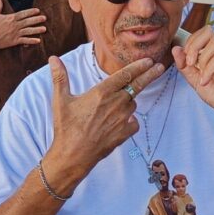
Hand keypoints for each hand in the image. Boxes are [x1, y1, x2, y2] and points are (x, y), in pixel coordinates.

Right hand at [0, 0, 46, 49]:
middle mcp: (15, 25)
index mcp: (11, 18)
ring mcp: (15, 33)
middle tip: (44, 18)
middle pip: (28, 21)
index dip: (31, 12)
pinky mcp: (14, 41)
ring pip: (29, 31)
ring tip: (44, 28)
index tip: (38, 10)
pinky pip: (25, 41)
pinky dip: (32, 41)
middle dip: (37, 19)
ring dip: (37, 30)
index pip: (23, 14)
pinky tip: (38, 40)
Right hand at [43, 54, 166, 189]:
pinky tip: (118, 123)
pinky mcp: (125, 133)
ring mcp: (122, 119)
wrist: (73, 156)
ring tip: (114, 108)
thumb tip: (52, 58)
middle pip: (137, 86)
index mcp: (101, 92)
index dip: (139, 66)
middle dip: (150, 75)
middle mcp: (115, 103)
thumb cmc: (66, 128)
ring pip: (132, 104)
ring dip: (129, 101)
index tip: (149, 61)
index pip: (125, 75)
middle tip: (160, 67)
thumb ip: (60, 77)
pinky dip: (129, 120)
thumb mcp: (61, 100)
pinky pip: (134, 122)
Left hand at [172, 27, 213, 131]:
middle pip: (210, 31)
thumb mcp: (194, 78)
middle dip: (195, 47)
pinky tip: (206, 81)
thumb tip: (175, 48)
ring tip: (202, 76)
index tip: (186, 60)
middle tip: (190, 63)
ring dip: (203, 60)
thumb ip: (184, 64)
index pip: (203, 32)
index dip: (191, 42)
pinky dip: (209, 70)